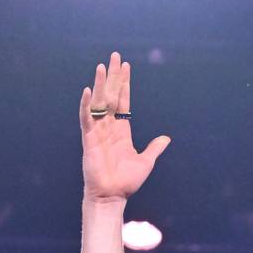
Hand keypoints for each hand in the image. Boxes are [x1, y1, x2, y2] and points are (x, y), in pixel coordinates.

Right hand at [80, 51, 169, 202]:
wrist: (113, 196)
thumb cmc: (127, 182)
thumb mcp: (146, 162)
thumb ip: (154, 148)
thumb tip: (166, 138)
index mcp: (122, 131)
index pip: (123, 102)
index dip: (125, 84)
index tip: (127, 67)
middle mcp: (109, 127)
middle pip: (111, 96)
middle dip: (114, 76)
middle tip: (115, 56)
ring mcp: (98, 132)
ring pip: (99, 102)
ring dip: (100, 84)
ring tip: (102, 66)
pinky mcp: (89, 139)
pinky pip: (86, 119)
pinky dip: (86, 105)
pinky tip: (87, 91)